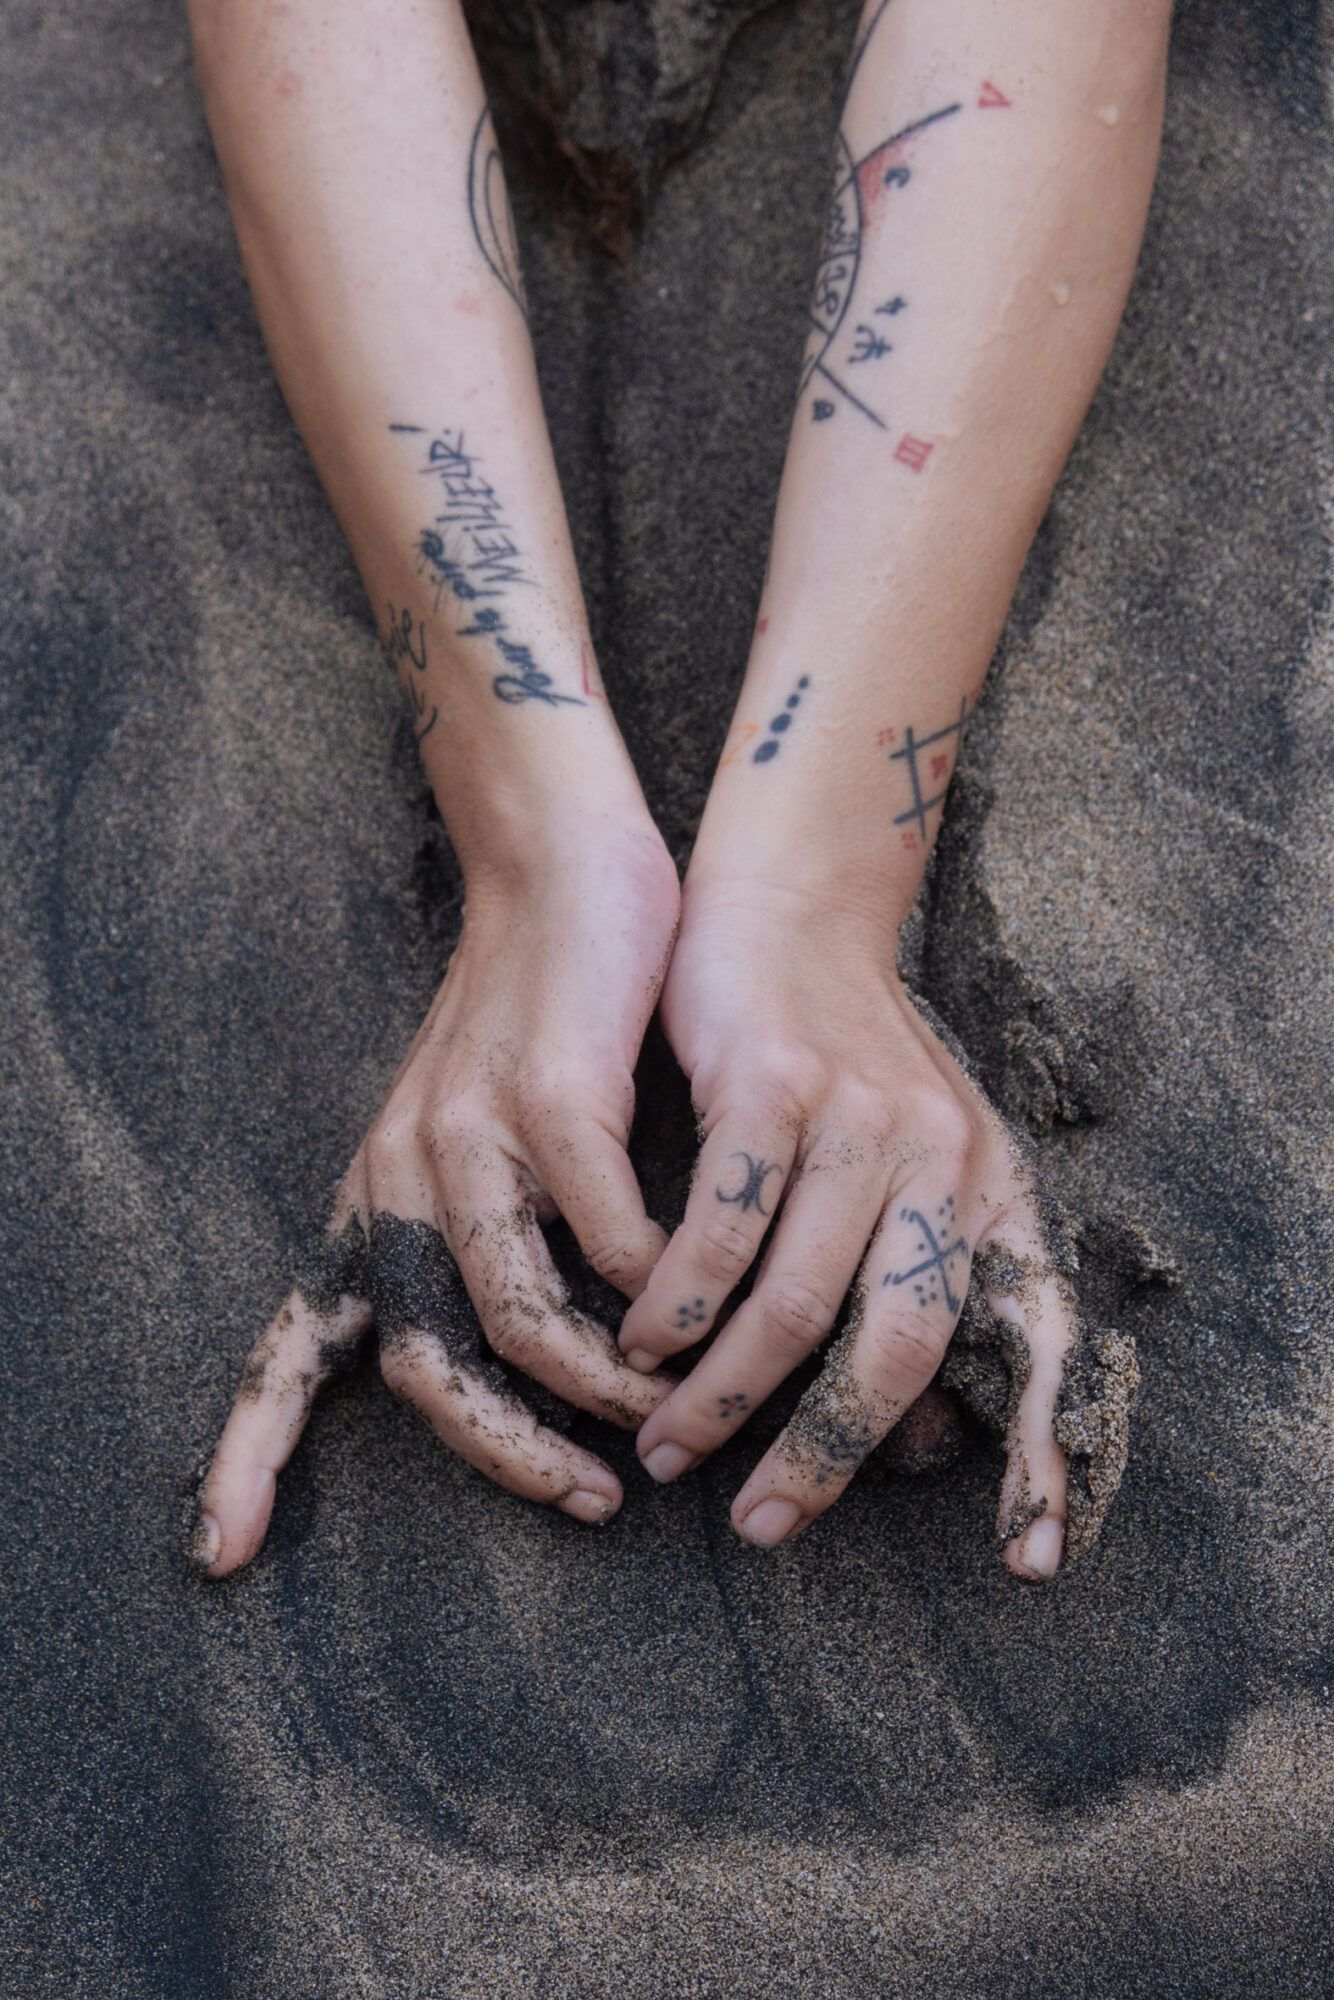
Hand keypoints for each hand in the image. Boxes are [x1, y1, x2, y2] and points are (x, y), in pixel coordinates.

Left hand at [193, 818, 681, 1576]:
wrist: (557, 871)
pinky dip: (651, 1288)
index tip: (221, 1556)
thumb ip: (488, 1241)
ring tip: (667, 1410)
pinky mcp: (545, 1090)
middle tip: (593, 1498)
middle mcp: (397, 1176)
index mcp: (375, 1201)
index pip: (293, 1345)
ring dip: (603, 1385)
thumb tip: (550, 1367)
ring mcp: (463, 1132)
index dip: (246, 1455)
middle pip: (427, 1366)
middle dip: (509, 1456)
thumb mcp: (476, 1143)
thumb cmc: (540, 1022)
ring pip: (516, 1315)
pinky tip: (689, 1298)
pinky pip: (600, 1236)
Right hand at [619, 879, 1072, 1581]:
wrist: (793, 910)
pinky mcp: (774, 1083)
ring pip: (798, 1300)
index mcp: (987, 1187)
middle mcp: (942, 1159)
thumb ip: (918, 1278)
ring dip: (723, 1393)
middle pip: (899, 1347)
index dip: (1040, 1454)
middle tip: (760, 1521)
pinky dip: (677, 1303)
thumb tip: (924, 1441)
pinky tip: (638, 1338)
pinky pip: (722, 1229)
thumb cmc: (842, 1059)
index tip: (1028, 1562)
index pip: (1034, 1335)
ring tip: (666, 1443)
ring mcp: (859, 1118)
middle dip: (825, 1455)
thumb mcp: (916, 1158)